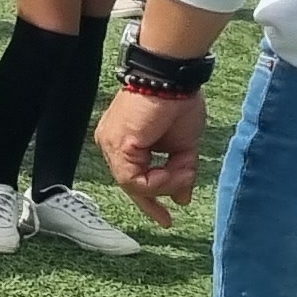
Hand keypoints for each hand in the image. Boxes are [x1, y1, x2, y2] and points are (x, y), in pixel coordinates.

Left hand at [97, 83, 206, 227]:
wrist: (173, 79)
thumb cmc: (178, 103)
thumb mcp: (183, 147)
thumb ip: (179, 172)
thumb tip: (183, 198)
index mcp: (124, 143)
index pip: (132, 179)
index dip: (149, 199)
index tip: (167, 216)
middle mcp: (111, 144)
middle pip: (131, 184)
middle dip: (155, 199)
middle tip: (168, 217)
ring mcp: (111, 144)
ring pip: (134, 185)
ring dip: (165, 184)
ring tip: (184, 173)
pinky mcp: (118, 144)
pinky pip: (135, 179)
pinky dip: (159, 181)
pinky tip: (174, 171)